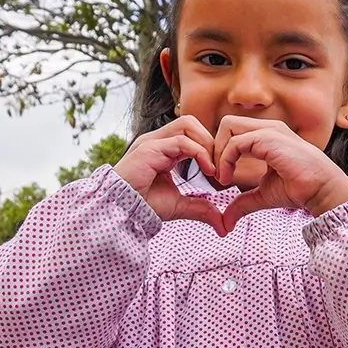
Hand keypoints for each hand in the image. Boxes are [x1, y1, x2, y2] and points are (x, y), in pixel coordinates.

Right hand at [112, 116, 227, 233]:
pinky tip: (209, 171)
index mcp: (165, 149)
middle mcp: (158, 141)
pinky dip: (200, 154)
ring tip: (214, 168)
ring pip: (188, 124)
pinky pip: (182, 141)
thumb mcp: (181, 206)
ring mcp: (153, 142)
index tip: (221, 172)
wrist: (123, 211)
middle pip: (191, 123)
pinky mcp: (150, 148)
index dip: (210, 148)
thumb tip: (224, 225)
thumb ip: (202, 209)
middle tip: (220, 166)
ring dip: (207, 144)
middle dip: (211, 141)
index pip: (192, 134)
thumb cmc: (145, 205)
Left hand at [213, 116, 347, 230]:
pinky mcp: (268, 139)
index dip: (221, 152)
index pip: (233, 132)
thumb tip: (226, 221)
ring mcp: (269, 131)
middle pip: (227, 125)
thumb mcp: (263, 195)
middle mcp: (268, 128)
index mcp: (267, 136)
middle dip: (215, 147)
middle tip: (215, 173)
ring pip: (228, 127)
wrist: (321, 191)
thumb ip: (243, 202)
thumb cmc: (300, 189)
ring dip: (218, 152)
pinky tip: (227, 179)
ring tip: (220, 176)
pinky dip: (225, 160)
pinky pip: (235, 143)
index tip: (220, 177)